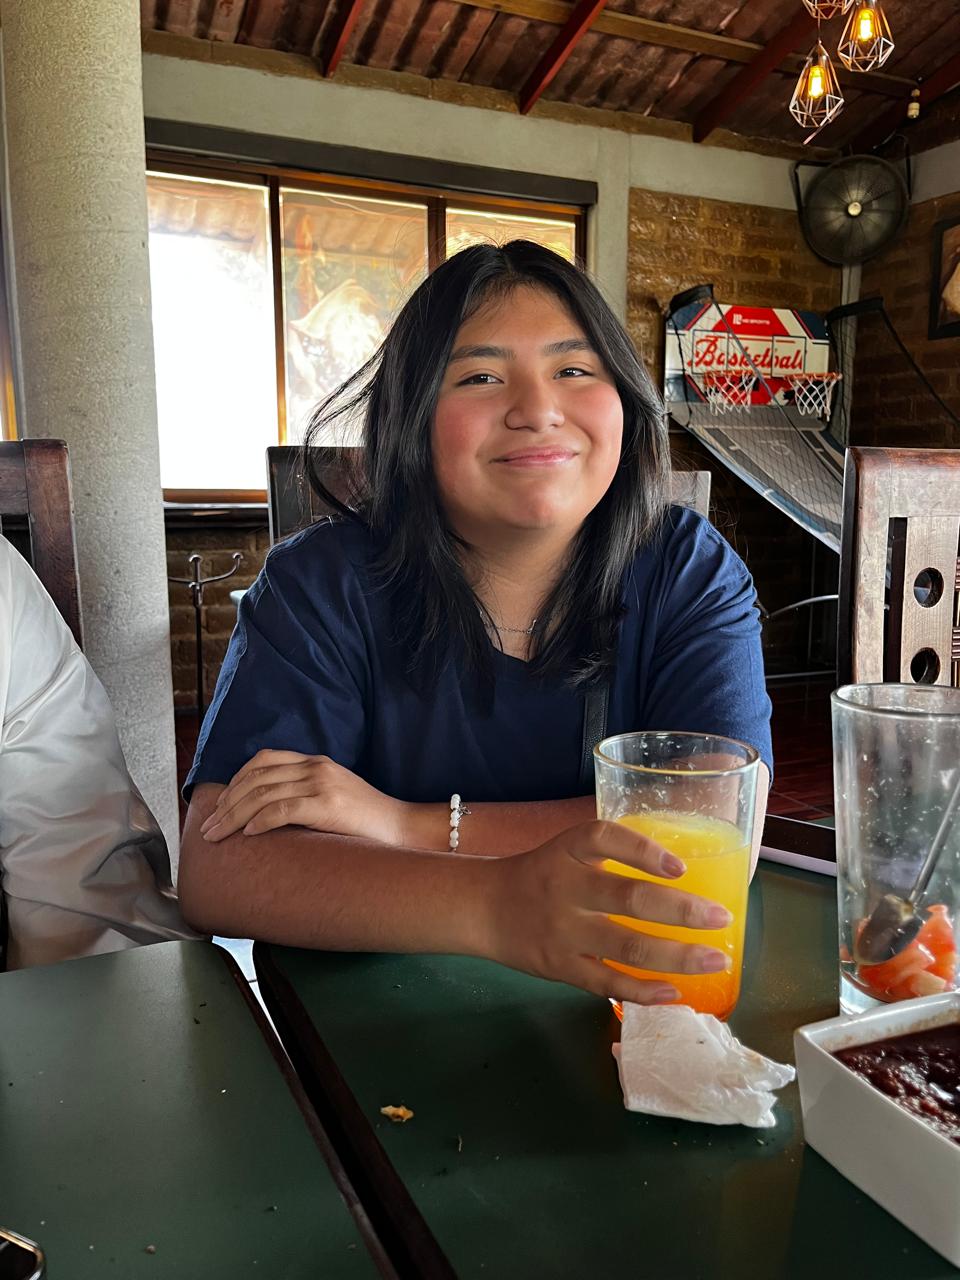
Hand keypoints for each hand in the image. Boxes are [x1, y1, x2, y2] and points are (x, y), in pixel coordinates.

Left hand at [200, 750, 407, 845]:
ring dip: (233, 816)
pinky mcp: (328, 805)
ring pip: (263, 794)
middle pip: (257, 778)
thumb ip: (305, 797)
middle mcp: (316, 767)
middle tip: (208, 828)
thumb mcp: (333, 799)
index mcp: (316, 762)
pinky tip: (247, 835)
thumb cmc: (367, 823)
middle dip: (226, 803)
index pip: (264, 760)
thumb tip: (265, 817)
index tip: (220, 806)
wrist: (403, 829)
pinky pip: (282, 810)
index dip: (236, 781)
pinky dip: (259, 822)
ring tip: (217, 836)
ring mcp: (322, 784)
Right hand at [483, 820, 732, 1003]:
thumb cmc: (543, 875)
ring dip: (677, 955)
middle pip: (629, 898)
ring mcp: (564, 932)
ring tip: (714, 960)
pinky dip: (643, 989)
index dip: (644, 852)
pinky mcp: (561, 967)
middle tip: (721, 918)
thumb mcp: (569, 850)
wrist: (485, 908)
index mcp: (569, 851)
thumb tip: (685, 873)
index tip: (681, 867)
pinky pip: (607, 982)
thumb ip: (615, 855)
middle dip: (681, 910)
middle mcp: (566, 888)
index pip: (605, 839)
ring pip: (627, 946)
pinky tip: (674, 991)